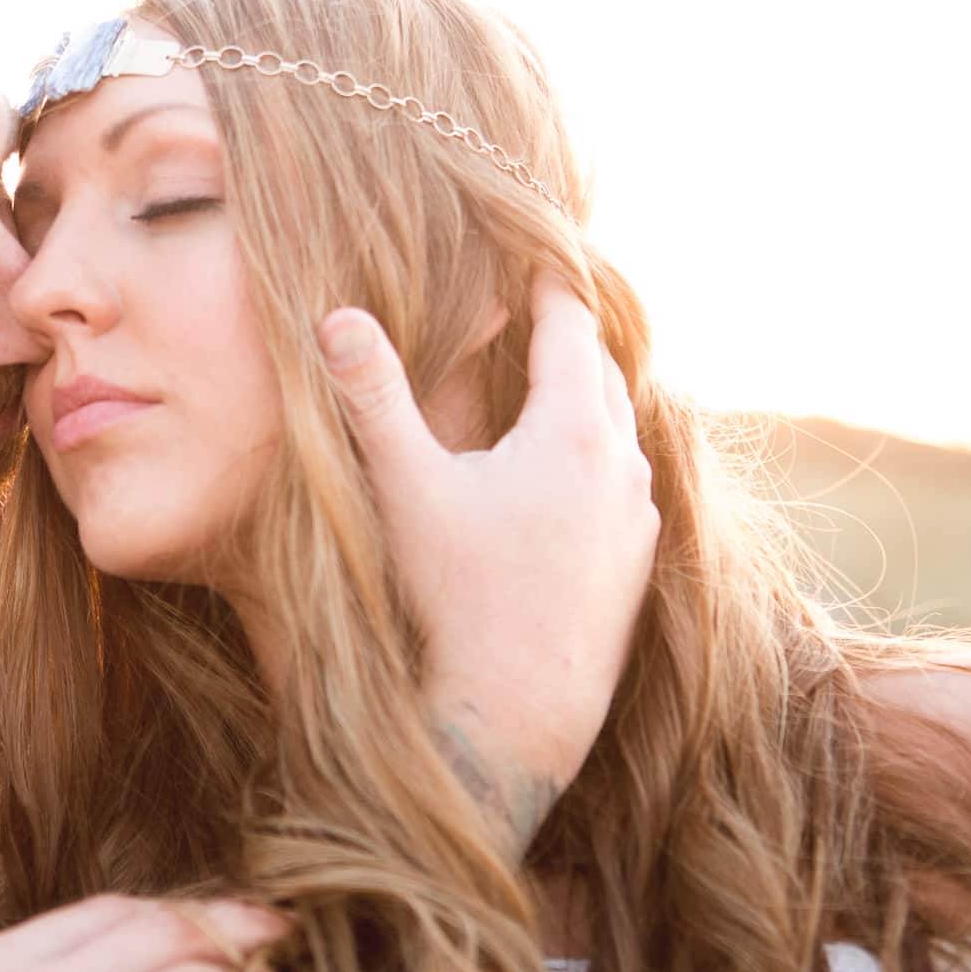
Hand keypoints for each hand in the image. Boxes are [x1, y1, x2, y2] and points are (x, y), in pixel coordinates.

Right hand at [318, 271, 658, 854]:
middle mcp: (622, 468)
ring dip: (584, 398)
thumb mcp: (403, 489)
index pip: (571, 325)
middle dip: (568, 334)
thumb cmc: (453, 601)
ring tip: (546, 380)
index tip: (533, 245)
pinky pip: (621, 486)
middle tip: (538, 300)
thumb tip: (336, 315)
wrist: (511, 725)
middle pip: (603, 373)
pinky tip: (557, 477)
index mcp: (574, 432)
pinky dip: (594, 457)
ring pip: (619, 433)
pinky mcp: (632, 570)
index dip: (549, 280)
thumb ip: (372, 397)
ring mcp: (634, 523)